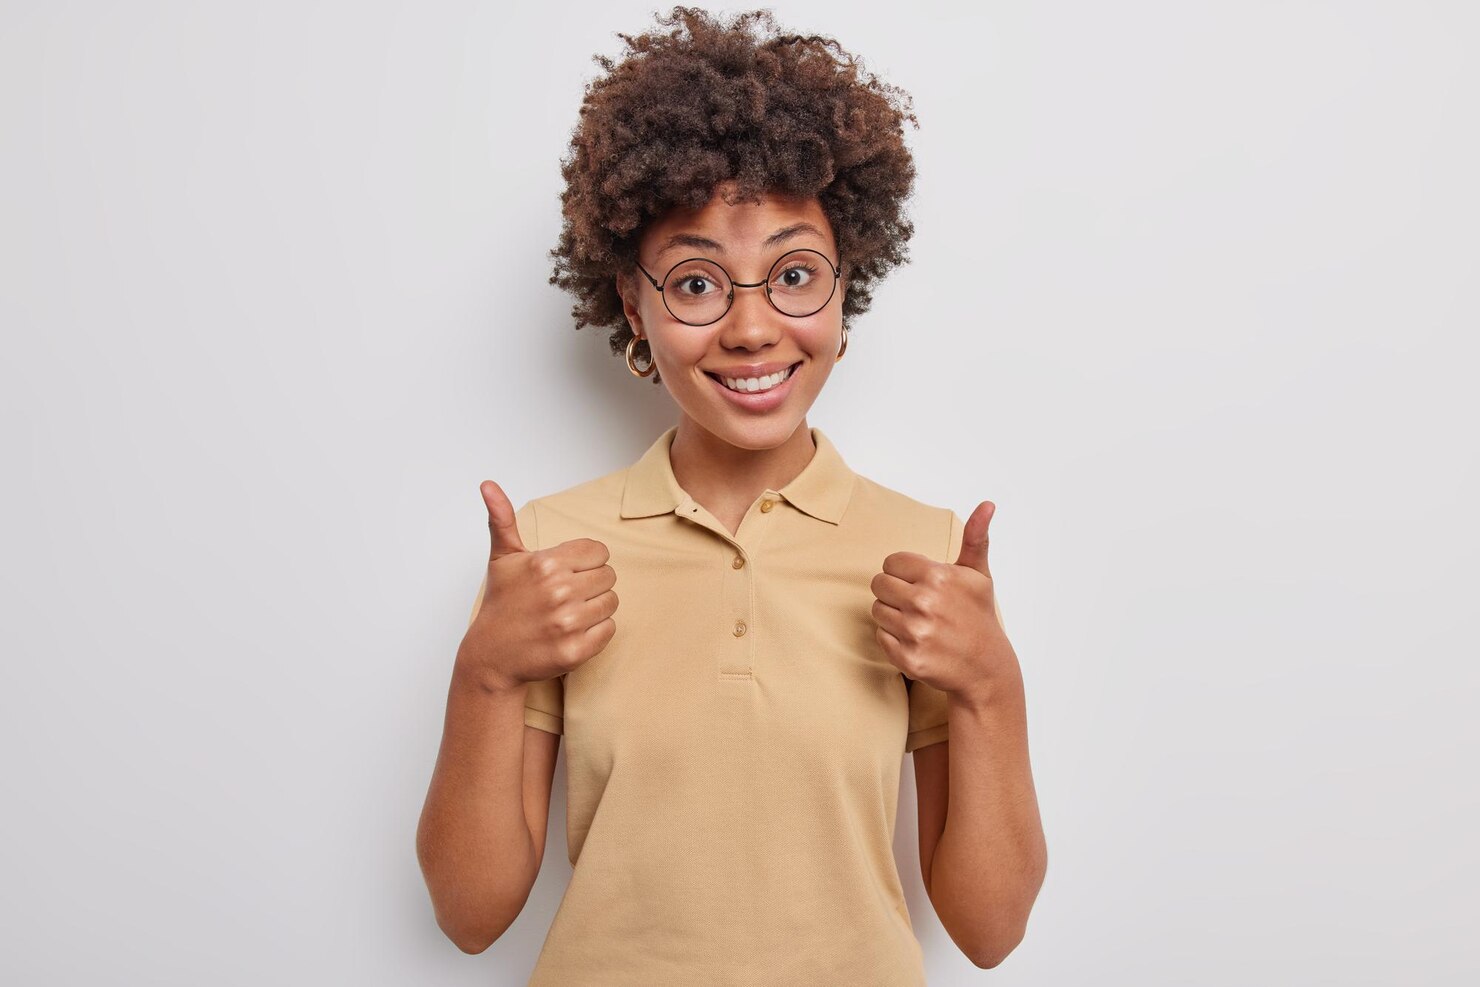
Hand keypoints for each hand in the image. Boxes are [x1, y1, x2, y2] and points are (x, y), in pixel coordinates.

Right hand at [455, 480, 619, 692]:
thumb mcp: (502, 558)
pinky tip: (574, 631)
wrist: (492, 655)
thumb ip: (502, 519)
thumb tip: (488, 484)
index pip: (599, 551)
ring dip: (596, 607)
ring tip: (570, 613)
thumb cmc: (502, 603)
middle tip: (568, 595)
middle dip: (592, 584)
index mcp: (546, 564)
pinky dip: (597, 632)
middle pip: (608, 576)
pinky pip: (610, 630)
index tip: (568, 572)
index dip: (586, 561)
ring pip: (612, 602)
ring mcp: (568, 623)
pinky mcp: (575, 651)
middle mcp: (559, 592)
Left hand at [869, 501, 1017, 706]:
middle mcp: (924, 603)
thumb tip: (987, 504)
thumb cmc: (978, 616)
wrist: (986, 668)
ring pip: (877, 610)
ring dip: (893, 615)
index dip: (903, 572)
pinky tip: (916, 640)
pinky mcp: (908, 658)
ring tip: (919, 623)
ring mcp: (915, 632)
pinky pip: (880, 636)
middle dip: (895, 592)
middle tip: (918, 604)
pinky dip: (893, 639)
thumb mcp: (978, 575)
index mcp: (938, 577)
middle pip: (879, 584)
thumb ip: (976, 537)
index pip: (891, 562)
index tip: (920, 583)